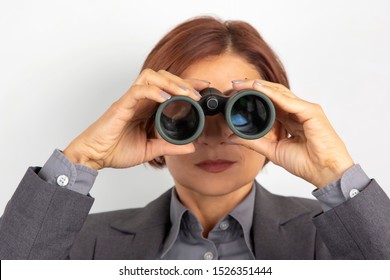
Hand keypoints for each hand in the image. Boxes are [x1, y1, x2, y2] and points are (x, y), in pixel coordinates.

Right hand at [63, 69, 207, 169]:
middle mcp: (140, 100)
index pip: (169, 88)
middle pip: (163, 76)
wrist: (94, 157)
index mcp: (147, 108)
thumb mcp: (150, 150)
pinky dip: (153, 91)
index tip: (204, 87)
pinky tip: (166, 99)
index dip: (188, 84)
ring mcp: (131, 101)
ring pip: (151, 76)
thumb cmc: (116, 150)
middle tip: (198, 91)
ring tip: (185, 93)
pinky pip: (138, 91)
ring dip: (170, 82)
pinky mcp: (121, 105)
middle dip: (183, 80)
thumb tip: (191, 147)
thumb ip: (170, 146)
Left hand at [231, 79, 353, 187]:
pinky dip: (272, 94)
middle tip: (235, 84)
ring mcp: (305, 109)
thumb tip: (232, 138)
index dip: (253, 96)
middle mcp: (298, 111)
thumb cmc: (306, 163)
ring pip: (280, 92)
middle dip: (253, 87)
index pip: (270, 102)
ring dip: (260, 87)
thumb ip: (253, 142)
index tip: (235, 94)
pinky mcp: (311, 112)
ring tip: (242, 84)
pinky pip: (288, 101)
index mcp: (290, 119)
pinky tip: (258, 88)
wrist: (325, 173)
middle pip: (273, 93)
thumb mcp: (272, 150)